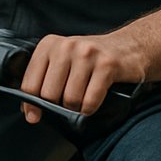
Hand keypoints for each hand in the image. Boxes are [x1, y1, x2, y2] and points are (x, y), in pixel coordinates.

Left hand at [19, 33, 143, 123]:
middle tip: (68, 102)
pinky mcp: (107, 65)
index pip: (30, 82)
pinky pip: (90, 101)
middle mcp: (66, 46)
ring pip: (70, 99)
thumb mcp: (63, 62)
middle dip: (58, 106)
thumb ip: (44, 81)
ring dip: (76, 108)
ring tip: (83, 98)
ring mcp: (87, 54)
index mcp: (50, 44)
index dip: (31, 105)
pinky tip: (93, 101)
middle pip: (49, 94)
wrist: (130, 47)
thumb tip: (30, 112)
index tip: (34, 116)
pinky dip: (90, 108)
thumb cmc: (92, 59)